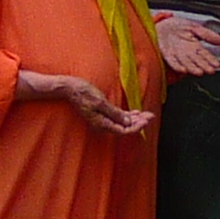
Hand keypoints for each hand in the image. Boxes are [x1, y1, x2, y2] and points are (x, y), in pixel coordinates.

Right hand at [18, 68, 157, 135]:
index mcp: (102, 123)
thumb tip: (127, 122)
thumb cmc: (82, 93)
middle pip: (124, 128)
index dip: (137, 126)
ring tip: (146, 114)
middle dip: (139, 123)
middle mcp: (103, 124)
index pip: (124, 130)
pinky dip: (126, 116)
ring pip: (122, 123)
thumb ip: (114, 113)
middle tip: (151, 116)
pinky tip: (134, 113)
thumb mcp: (100, 102)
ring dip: (134, 119)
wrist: (68, 88)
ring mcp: (102, 119)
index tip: (147, 119)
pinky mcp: (101, 113)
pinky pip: (117, 118)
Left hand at [151, 12, 219, 78]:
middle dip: (204, 66)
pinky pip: (172, 61)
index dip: (211, 59)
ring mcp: (177, 54)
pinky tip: (183, 70)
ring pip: (186, 63)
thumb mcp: (194, 27)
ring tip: (200, 72)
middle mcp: (186, 53)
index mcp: (194, 46)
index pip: (205, 54)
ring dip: (193, 68)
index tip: (217, 65)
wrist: (161, 24)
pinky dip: (177, 66)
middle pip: (197, 61)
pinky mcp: (166, 54)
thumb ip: (207, 34)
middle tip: (210, 71)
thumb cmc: (176, 26)